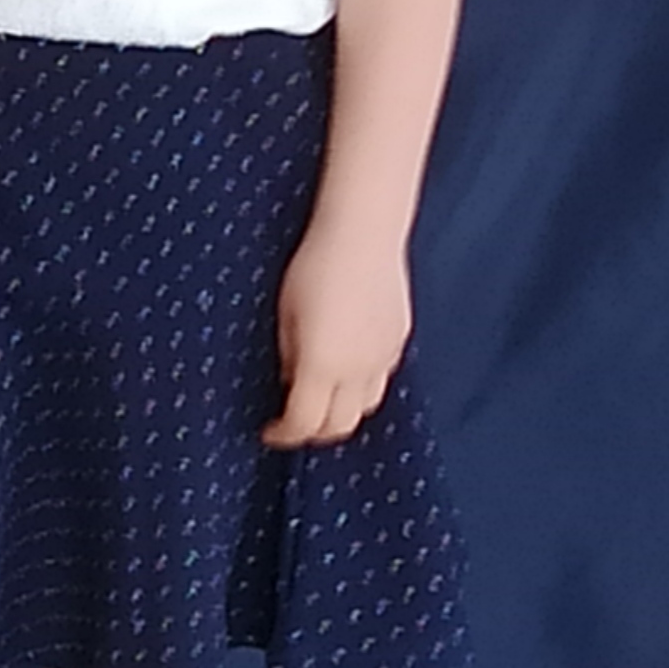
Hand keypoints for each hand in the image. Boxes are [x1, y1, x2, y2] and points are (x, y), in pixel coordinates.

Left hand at [261, 228, 411, 448]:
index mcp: (322, 365)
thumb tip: (291, 381)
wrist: (362, 232)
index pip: (303, 422)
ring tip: (323, 397)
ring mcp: (384, 357)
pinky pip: (381, 377)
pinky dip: (362, 385)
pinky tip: (348, 365)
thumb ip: (288, 356)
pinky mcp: (399, 340)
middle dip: (314, 432)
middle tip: (294, 421)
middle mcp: (357, 370)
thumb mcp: (285, 313)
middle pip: (339, 426)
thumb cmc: (313, 266)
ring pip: (365, 407)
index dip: (284, 434)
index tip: (269, 431)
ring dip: (342, 412)